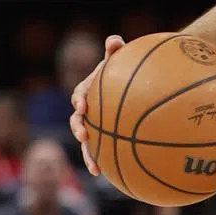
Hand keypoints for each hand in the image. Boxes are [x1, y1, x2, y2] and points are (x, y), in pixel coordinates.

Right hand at [69, 35, 124, 174]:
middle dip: (79, 129)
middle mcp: (89, 108)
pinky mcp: (106, 135)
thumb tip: (114, 40)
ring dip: (88, 153)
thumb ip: (116, 51)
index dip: (79, 99)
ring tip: (95, 166)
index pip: (80, 93)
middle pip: (78, 120)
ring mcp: (96, 123)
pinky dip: (104, 160)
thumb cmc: (128, 67)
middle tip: (84, 135)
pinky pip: (104, 149)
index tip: (82, 105)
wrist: (137, 80)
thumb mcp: (122, 58)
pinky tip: (111, 174)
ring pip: (88, 140)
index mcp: (90, 89)